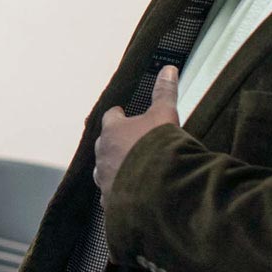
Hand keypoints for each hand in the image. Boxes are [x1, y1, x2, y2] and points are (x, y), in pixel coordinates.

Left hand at [95, 66, 179, 201]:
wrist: (158, 189)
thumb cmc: (158, 149)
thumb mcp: (165, 115)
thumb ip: (165, 93)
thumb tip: (168, 70)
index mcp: (112, 131)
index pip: (111, 117)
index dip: (119, 115)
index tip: (122, 113)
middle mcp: (103, 154)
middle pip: (105, 144)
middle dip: (115, 143)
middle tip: (130, 144)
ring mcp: (104, 178)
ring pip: (105, 170)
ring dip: (116, 168)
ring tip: (131, 170)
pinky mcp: (110, 201)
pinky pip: (113, 194)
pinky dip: (121, 192)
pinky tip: (133, 195)